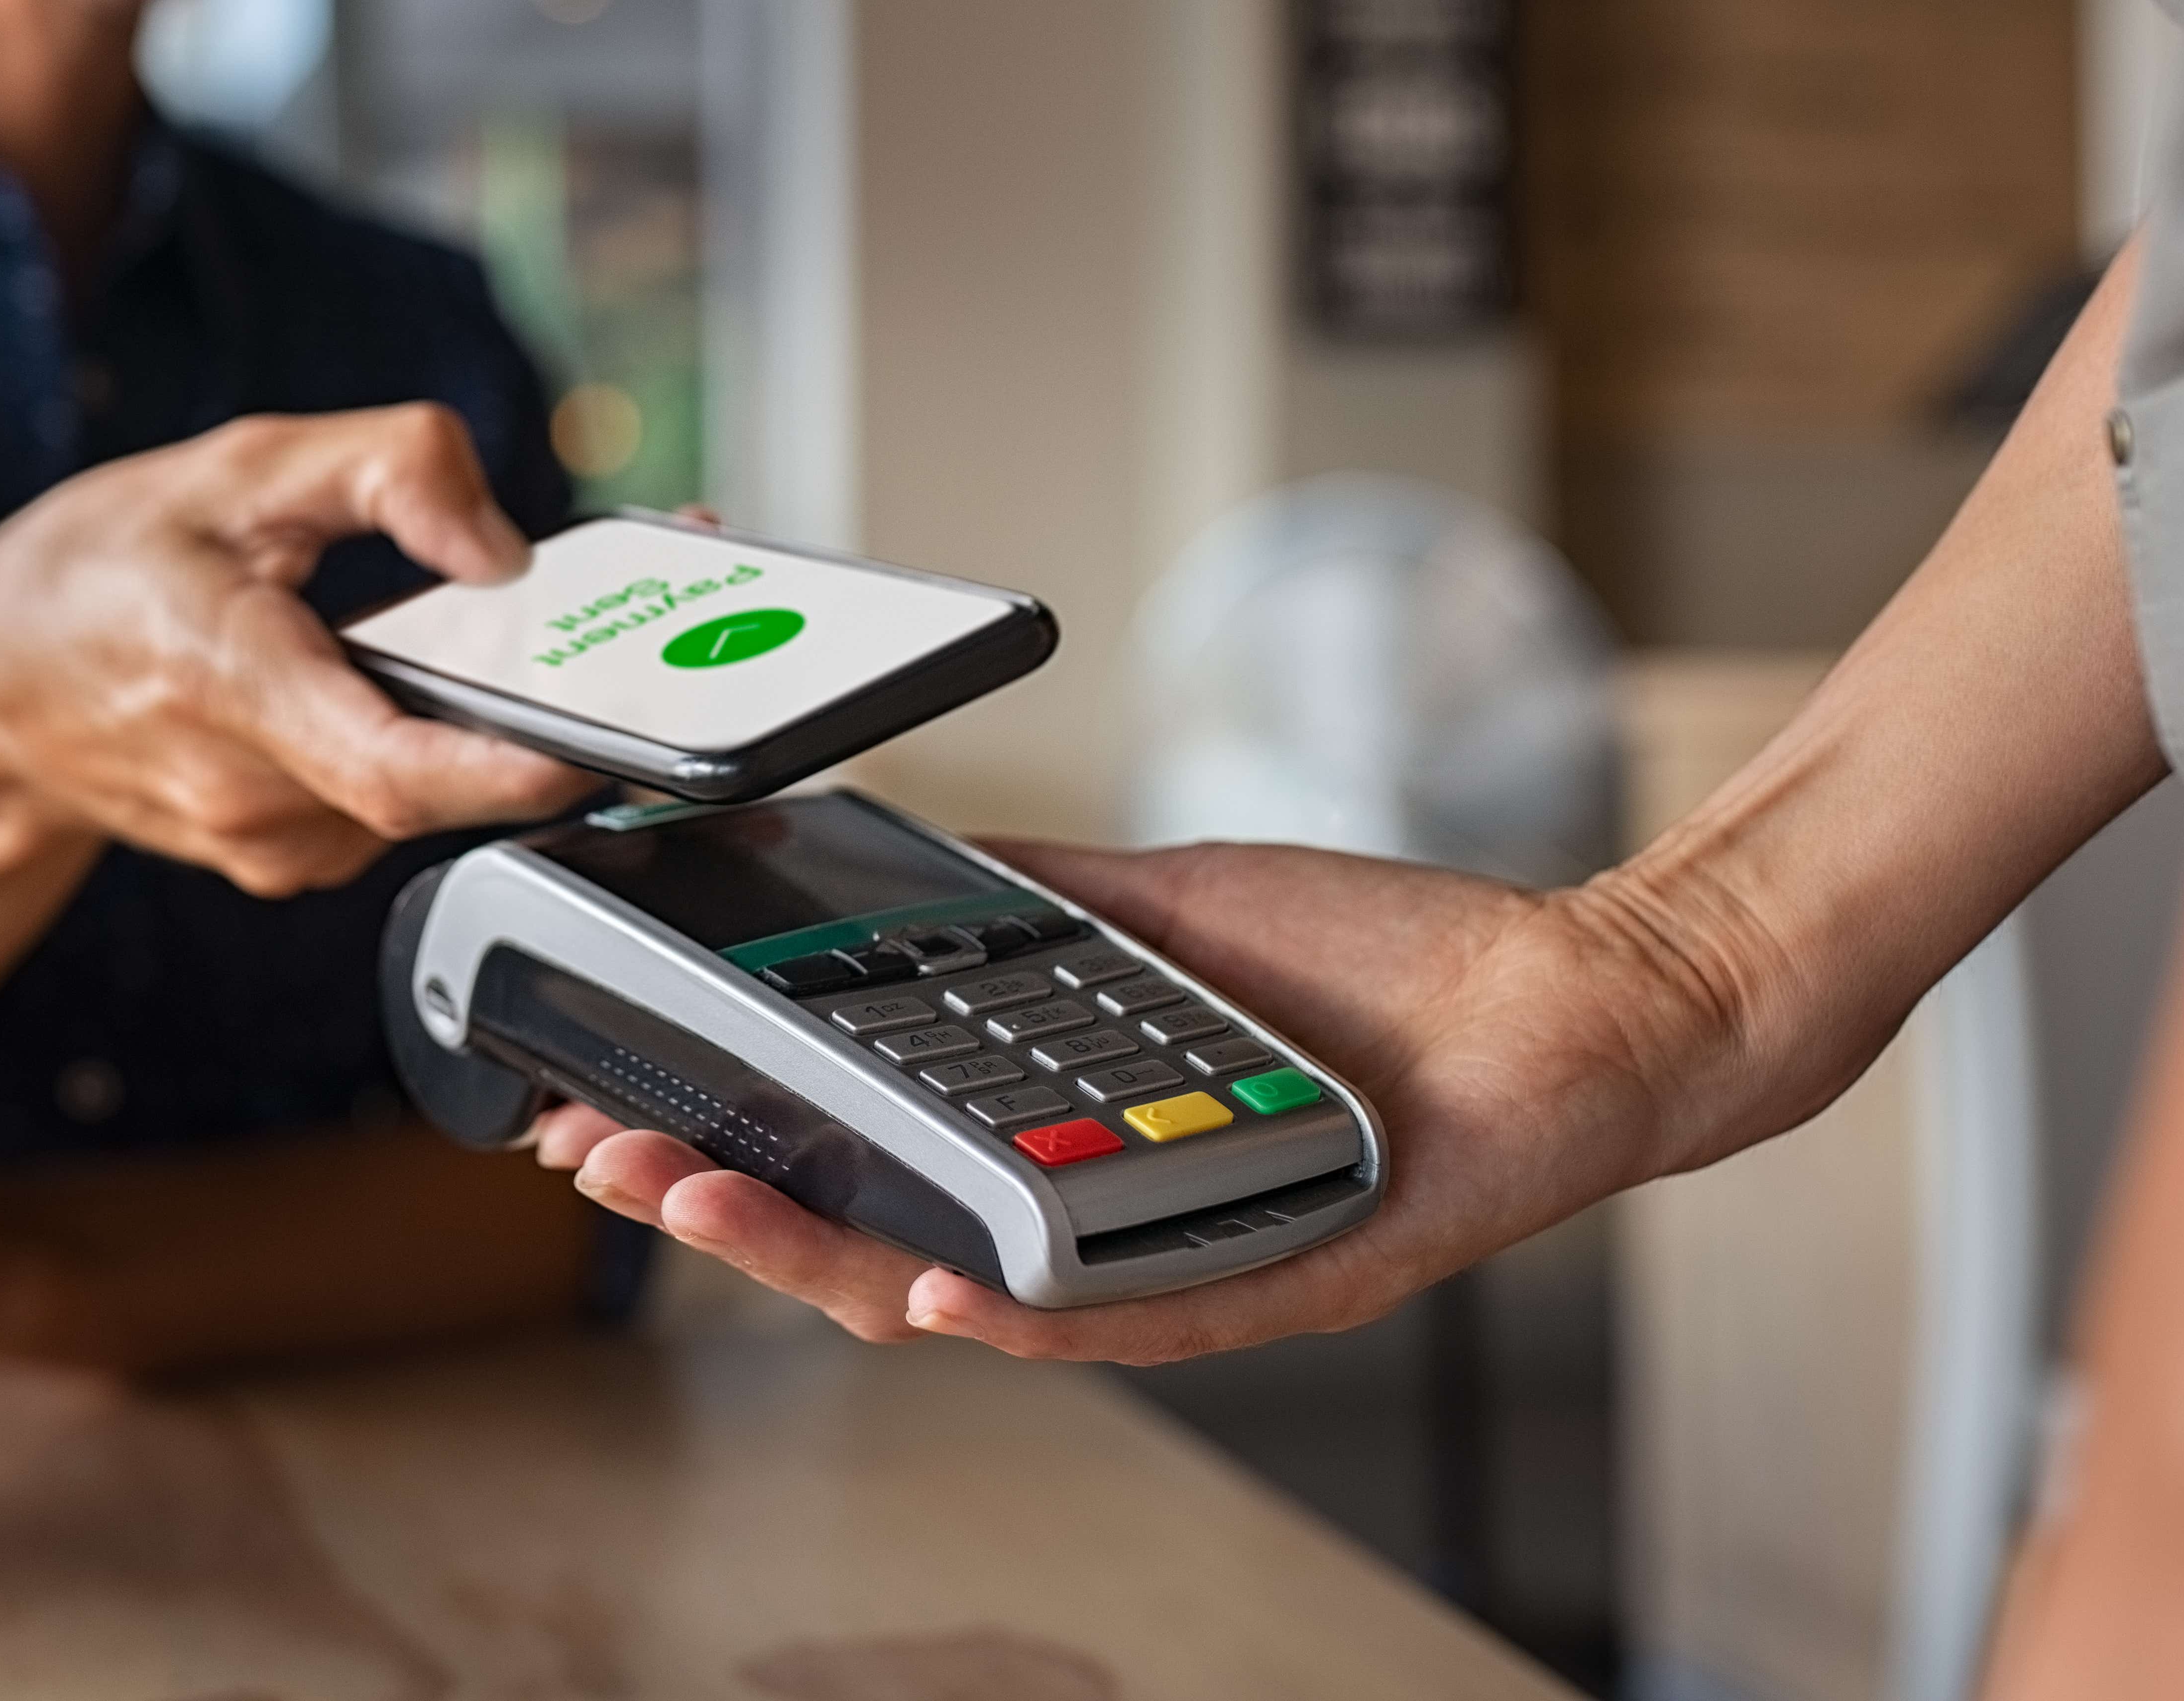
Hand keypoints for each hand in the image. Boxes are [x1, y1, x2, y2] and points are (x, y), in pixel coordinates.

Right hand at [0, 404, 599, 897]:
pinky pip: (402, 799)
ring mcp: (275, 844)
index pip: (395, 771)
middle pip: (444, 780)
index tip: (606, 741)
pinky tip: (437, 677)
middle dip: (552, 710)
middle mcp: (255, 797)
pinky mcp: (293, 856)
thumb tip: (503, 540)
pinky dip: (446, 738)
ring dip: (500, 720)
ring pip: (432, 790)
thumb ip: (385, 469)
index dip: (512, 767)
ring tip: (541, 632)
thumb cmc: (99, 565)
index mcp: (227, 687)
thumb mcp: (238, 465)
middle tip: (654, 625)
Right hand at [540, 838, 1739, 1362]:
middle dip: (728, 1206)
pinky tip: (932, 1284)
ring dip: (824, 1256)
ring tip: (705, 1204)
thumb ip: (1036, 909)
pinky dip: (1023, 1308)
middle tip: (605, 1159)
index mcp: (1067, 1140)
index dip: (738, 1144)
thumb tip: (898, 862)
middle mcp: (1105, 1222)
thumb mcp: (1169, 914)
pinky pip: (1128, 1320)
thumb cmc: (1393, 965)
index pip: (869, 1161)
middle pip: (878, 1247)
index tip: (619, 1096)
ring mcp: (1183, 1261)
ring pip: (968, 1299)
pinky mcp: (1278, 1278)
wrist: (1578, 994)